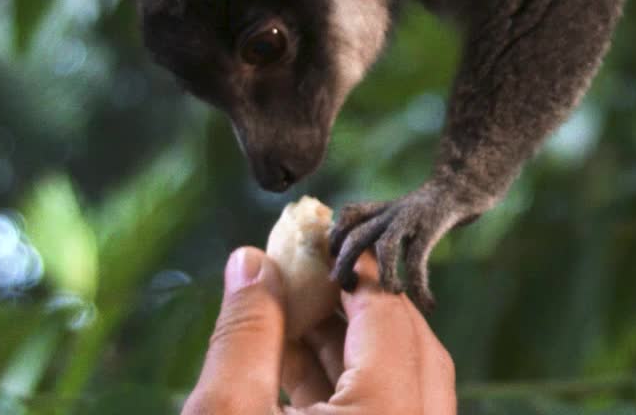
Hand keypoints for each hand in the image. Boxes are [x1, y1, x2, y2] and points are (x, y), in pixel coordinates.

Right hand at [183, 247, 455, 414]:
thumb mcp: (224, 414)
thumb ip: (245, 333)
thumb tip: (253, 262)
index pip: (390, 317)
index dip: (353, 270)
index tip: (321, 238)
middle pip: (410, 349)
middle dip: (357, 307)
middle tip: (305, 275)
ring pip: (404, 388)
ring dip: (351, 350)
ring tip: (289, 318)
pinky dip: (352, 391)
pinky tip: (295, 366)